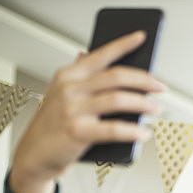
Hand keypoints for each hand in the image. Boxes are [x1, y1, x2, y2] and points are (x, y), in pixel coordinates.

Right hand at [10, 30, 165, 192]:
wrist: (33, 155)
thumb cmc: (53, 126)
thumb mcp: (62, 95)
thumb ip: (79, 77)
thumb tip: (89, 55)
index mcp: (68, 76)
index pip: (100, 55)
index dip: (123, 44)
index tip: (141, 38)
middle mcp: (69, 89)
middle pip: (116, 77)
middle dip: (144, 81)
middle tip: (160, 87)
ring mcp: (72, 110)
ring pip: (118, 100)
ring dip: (142, 104)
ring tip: (155, 108)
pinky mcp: (77, 132)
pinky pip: (114, 129)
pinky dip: (133, 131)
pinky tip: (144, 133)